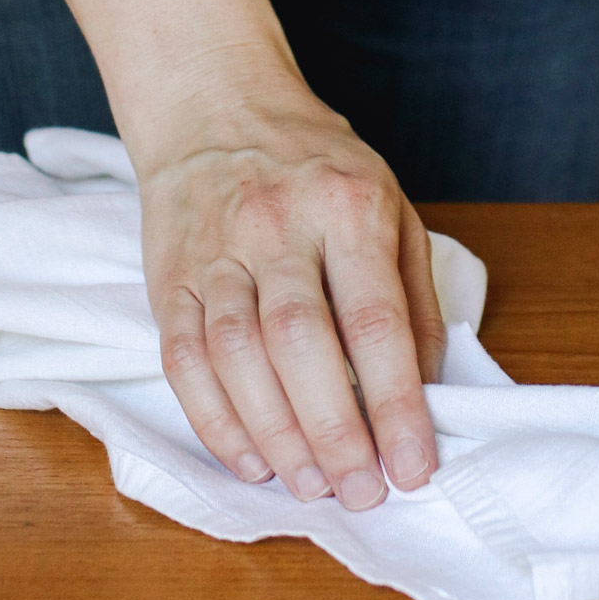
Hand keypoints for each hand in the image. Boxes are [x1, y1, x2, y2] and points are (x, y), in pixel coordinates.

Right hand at [138, 91, 444, 510]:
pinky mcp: (168, 276)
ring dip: (275, 434)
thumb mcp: (391, 207)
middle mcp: (278, 226)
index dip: (396, 403)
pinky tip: (249, 458)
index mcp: (349, 206)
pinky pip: (183, 358)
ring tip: (311, 485)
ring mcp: (216, 250)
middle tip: (362, 491)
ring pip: (236, 354)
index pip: (375, 319)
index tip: (414, 466)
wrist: (216, 108)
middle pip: (302, 342)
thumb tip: (429, 390)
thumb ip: (413, 297)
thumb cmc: (319, 168)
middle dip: (335, 431)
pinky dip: (214, 419)